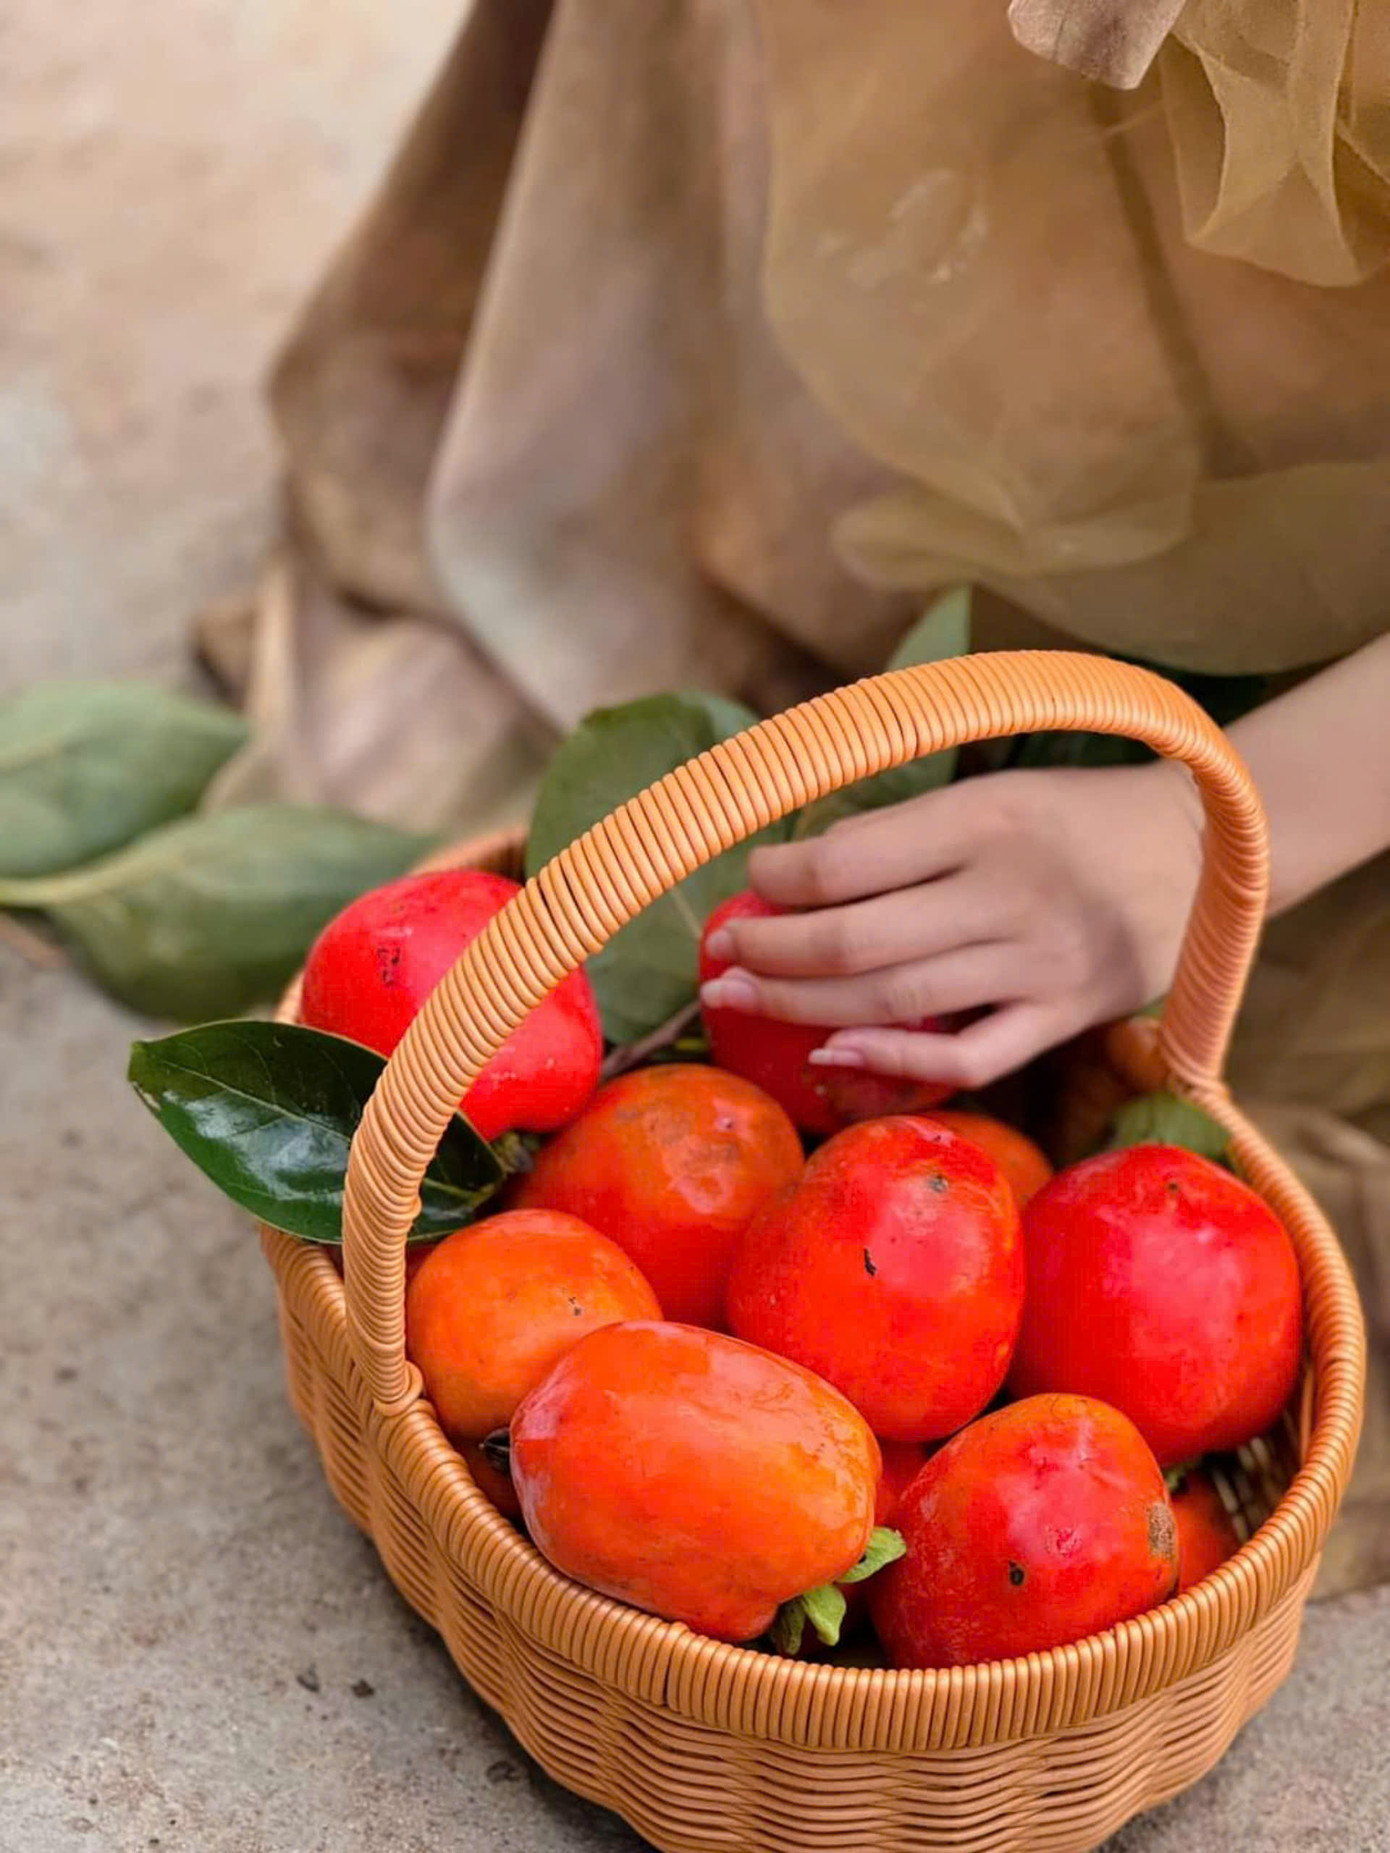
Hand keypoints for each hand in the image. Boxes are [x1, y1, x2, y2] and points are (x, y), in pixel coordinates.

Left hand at [698, 761, 1204, 1091]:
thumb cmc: (1075, 815)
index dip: (778, 878)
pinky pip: (969, 1058)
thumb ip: (906, 834)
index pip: (849, 860)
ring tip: (739, 1001)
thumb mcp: (994, 791)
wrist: (1203, 849)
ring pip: (896, 1002)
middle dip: (768, 954)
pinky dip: (894, 1060)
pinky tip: (832, 1052)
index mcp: (986, 819)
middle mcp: (1010, 893)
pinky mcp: (1067, 1017)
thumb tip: (797, 872)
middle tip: (719, 960)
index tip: (750, 880)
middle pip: (856, 941)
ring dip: (800, 1008)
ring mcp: (1041, 964)